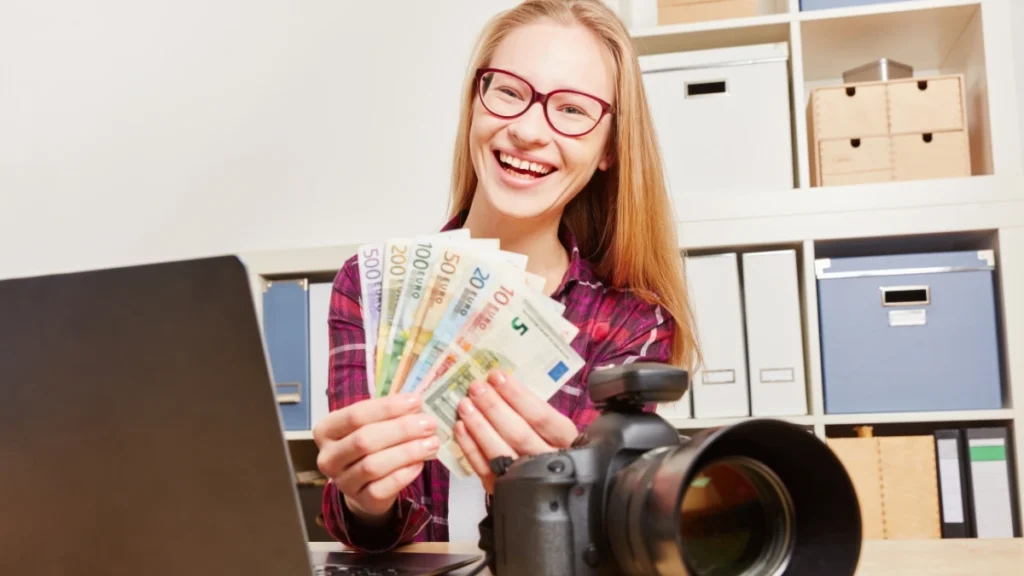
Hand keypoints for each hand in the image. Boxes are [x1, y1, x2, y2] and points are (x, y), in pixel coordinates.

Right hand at [313, 393, 439, 523]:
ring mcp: (343, 482)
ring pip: (373, 465)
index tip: (416, 401)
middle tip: (428, 424)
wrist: (366, 485)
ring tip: (431, 443)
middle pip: (364, 440)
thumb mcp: (372, 425)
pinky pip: (383, 487)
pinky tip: (420, 463)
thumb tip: (416, 403)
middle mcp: (328, 457)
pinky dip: (405, 474)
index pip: (355, 415)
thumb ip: (388, 414)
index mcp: (326, 431)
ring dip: (407, 452)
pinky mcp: (361, 500)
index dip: (387, 408)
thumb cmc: (370, 446)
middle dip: (401, 430)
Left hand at [453, 369, 579, 492]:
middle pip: (519, 433)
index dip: (517, 395)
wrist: (547, 487)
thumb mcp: (552, 427)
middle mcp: (548, 460)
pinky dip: (470, 447)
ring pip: (500, 451)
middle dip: (493, 407)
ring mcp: (526, 479)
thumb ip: (533, 410)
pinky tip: (461, 428)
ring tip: (464, 405)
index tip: (497, 377)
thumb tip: (500, 383)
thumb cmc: (547, 444)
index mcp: (566, 440)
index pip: (542, 416)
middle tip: (476, 388)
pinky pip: (484, 469)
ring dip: (479, 425)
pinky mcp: (504, 491)